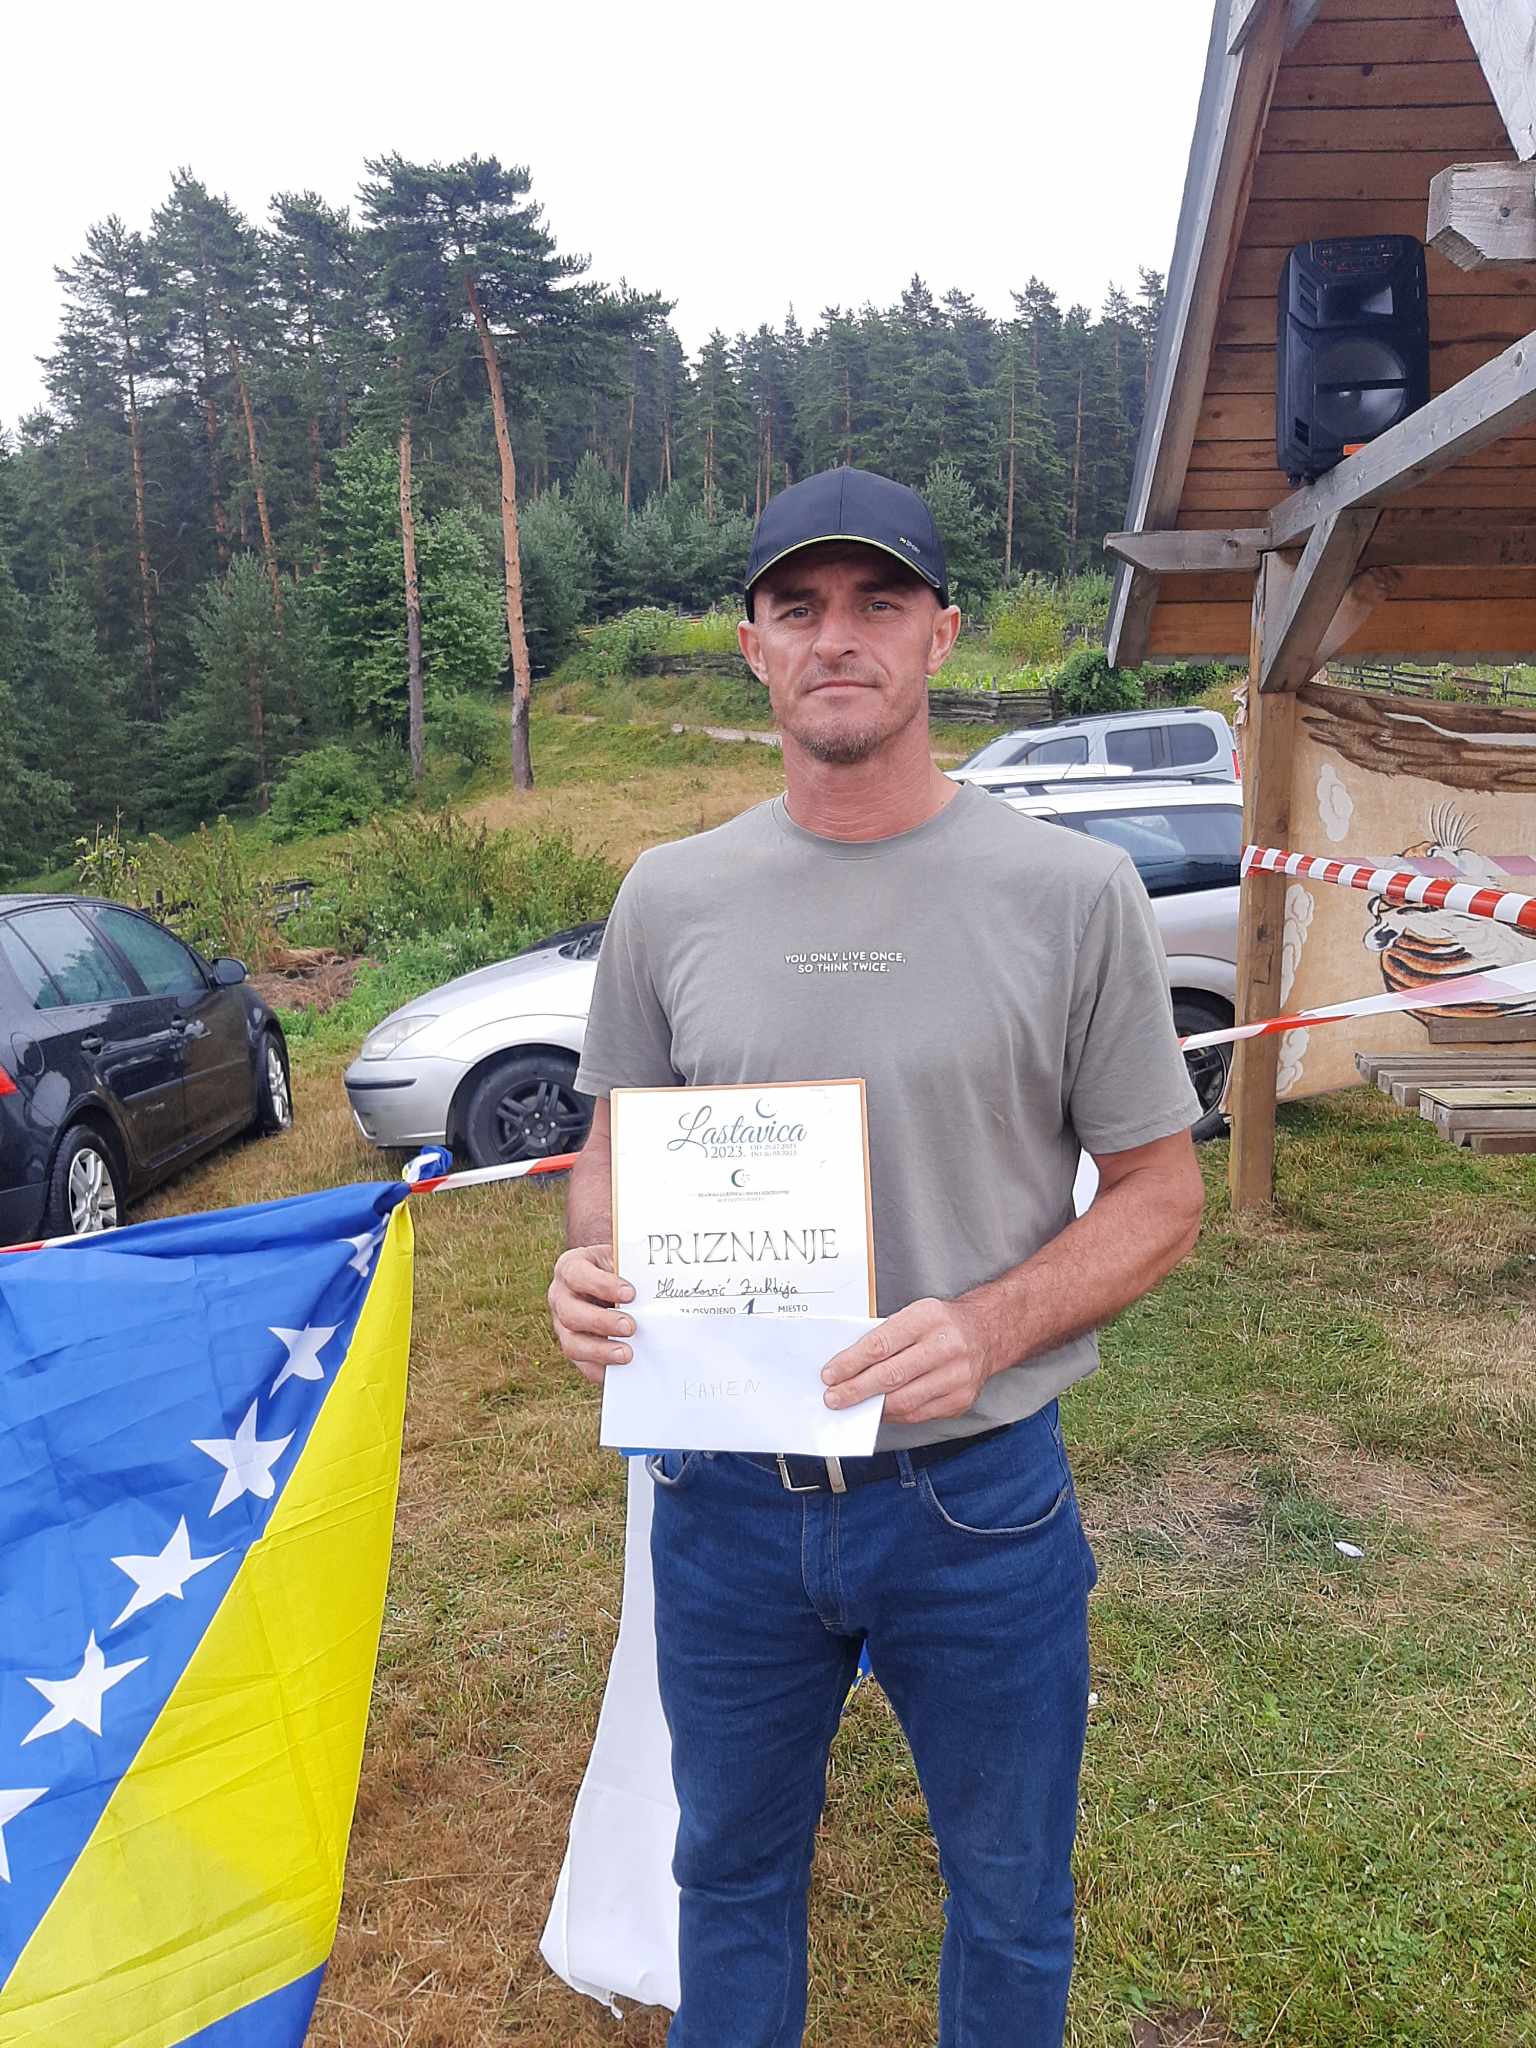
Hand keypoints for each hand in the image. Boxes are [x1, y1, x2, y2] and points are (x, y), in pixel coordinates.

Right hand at [548, 1243, 635, 1387]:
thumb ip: (632, 1265)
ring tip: (627, 1354)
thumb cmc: (619, 1267)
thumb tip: (658, 1280)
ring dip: (600, 1351)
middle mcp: (560, 1297)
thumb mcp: (621, 1257)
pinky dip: (602, 1370)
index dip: (601, 1285)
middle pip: (570, 1313)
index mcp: (570, 1268)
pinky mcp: (574, 1347)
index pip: (577, 1274)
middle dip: (601, 1322)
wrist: (611, 1281)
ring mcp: (563, 1326)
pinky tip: (623, 1369)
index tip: (630, 1293)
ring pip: (572, 1344)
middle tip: (630, 1326)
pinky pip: (582, 1365)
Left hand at [820, 1297, 996, 1425]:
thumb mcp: (914, 1314)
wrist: (987, 1333)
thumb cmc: (942, 1323)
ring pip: (904, 1400)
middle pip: (890, 1375)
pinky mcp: (961, 1399)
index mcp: (927, 1318)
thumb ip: (884, 1337)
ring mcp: (956, 1376)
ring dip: (872, 1407)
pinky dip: (895, 1414)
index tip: (830, 1374)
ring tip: (852, 1406)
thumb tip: (847, 1366)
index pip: (880, 1345)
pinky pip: (919, 1414)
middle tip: (834, 1397)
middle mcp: (945, 1346)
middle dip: (855, 1390)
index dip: (850, 1363)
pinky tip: (880, 1411)